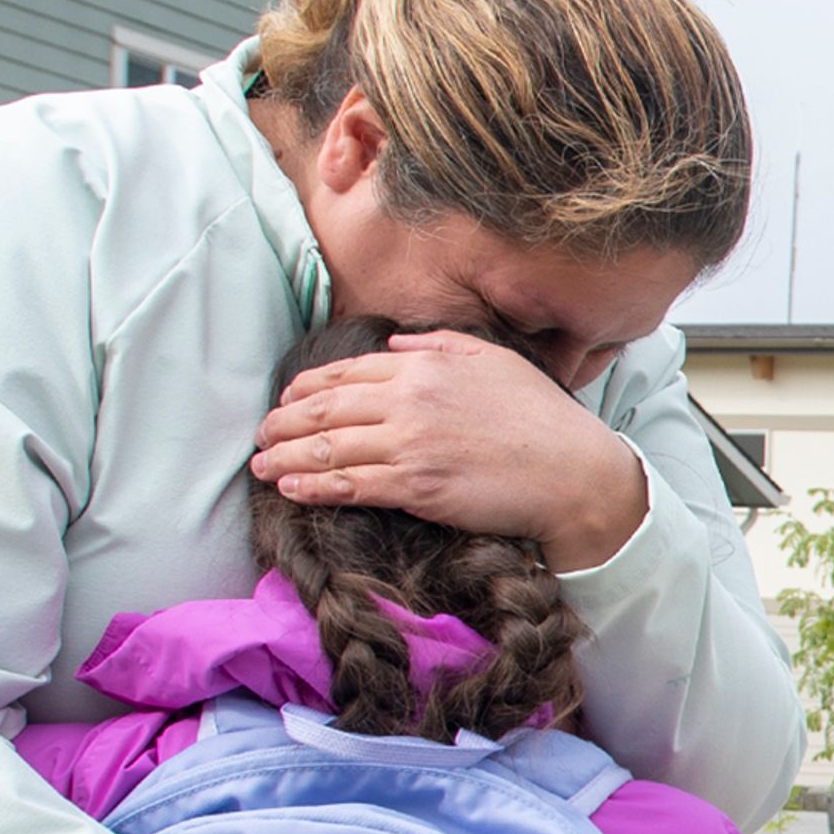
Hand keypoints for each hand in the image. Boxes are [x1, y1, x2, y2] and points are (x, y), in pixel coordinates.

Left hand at [249, 330, 651, 570]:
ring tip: (260, 466)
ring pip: (328, 448)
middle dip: (283, 423)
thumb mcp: (494, 361)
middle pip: (325, 408)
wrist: (574, 474)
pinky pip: (350, 485)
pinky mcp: (417, 487)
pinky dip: (313, 487)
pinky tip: (290, 489)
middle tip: (260, 435)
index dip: (307, 388)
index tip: (286, 401)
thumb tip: (396, 343)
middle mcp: (409, 400)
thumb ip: (440, 345)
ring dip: (285, 458)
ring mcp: (411, 445)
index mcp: (425, 366)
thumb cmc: (543, 420)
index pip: (347, 372)